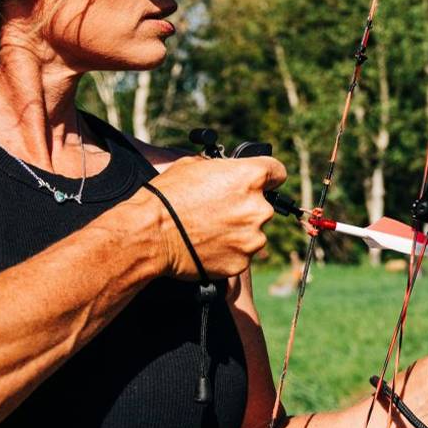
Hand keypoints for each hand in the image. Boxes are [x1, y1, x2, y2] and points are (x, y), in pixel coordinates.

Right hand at [141, 155, 286, 278]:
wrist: (150, 234)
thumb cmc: (167, 196)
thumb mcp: (193, 165)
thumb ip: (221, 168)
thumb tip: (227, 172)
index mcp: (250, 178)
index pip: (277, 171)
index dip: (267, 176)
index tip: (262, 181)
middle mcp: (258, 208)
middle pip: (263, 205)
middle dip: (245, 207)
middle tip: (219, 211)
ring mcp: (252, 238)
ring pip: (253, 232)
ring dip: (238, 231)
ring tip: (209, 231)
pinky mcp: (242, 262)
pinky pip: (241, 254)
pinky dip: (229, 251)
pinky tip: (207, 246)